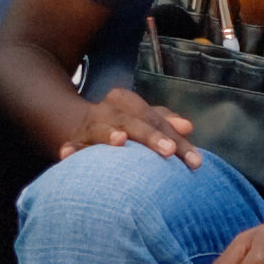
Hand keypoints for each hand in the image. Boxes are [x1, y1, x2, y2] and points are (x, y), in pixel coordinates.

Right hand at [63, 87, 199, 163]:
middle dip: (151, 136)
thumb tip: (188, 127)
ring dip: (108, 134)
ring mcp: (88, 126)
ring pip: (100, 129)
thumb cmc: (120, 125)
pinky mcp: (72, 142)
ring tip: (120, 140)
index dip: (177, 138)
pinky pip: (71, 145)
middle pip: (132, 121)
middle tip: (170, 151)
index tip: (195, 162)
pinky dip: (70, 149)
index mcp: (126, 101)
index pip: (156, 119)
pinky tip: (68, 154)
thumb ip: (165, 123)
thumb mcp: (142, 119)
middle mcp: (107, 110)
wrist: (74, 124)